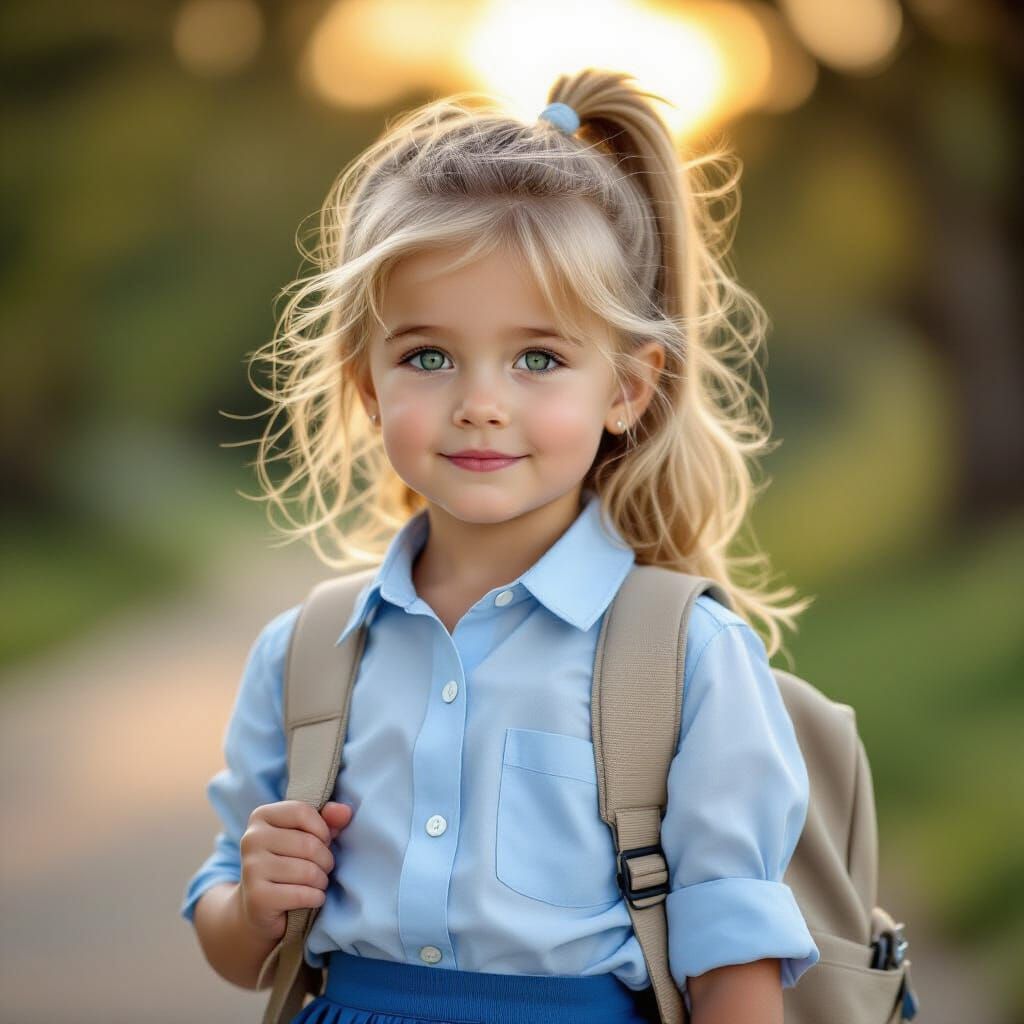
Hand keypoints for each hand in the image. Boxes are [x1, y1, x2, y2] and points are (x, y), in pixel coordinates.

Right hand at [238, 799, 353, 940]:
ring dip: (321, 881)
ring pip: (308, 871)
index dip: (322, 829)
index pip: (302, 812)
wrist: (260, 906)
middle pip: (308, 844)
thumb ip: (328, 818)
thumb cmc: (289, 862)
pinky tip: (311, 899)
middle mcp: (251, 839)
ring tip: (317, 883)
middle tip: (323, 868)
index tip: (323, 842)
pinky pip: (302, 894)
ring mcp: (251, 868)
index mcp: (261, 816)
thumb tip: (345, 812)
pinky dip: (315, 898)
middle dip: (326, 860)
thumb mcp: (308, 834)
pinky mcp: (258, 897)